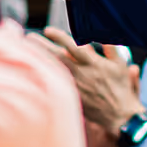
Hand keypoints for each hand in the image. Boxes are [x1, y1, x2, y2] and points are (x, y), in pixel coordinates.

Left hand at [30, 28, 144, 146]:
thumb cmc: (121, 88)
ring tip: (26, 50)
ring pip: (53, 69)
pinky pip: (54, 85)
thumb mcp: (120, 65)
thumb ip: (111, 47)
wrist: (119, 115)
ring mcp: (74, 85)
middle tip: (29, 37)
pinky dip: (43, 76)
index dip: (58, 36)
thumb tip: (104, 32)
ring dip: (39, 59)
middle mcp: (81, 73)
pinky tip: (34, 71)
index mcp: (93, 63)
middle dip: (41, 45)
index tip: (48, 30)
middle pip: (56, 56)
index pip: (72, 45)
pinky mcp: (71, 96)